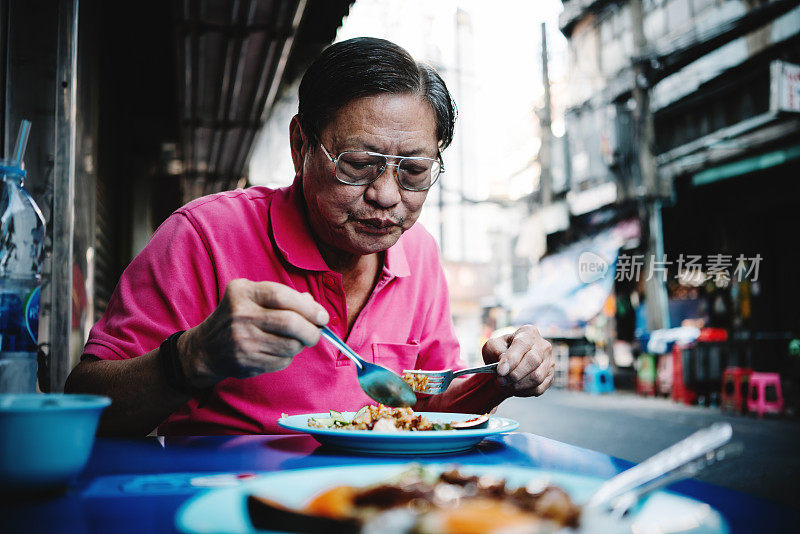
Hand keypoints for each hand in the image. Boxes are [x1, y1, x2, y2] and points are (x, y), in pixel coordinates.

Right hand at [178, 279, 328, 386]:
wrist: (205, 348)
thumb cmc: (238, 318)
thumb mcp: (253, 298)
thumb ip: (284, 297)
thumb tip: (315, 307)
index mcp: (242, 292)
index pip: (281, 296)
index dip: (308, 307)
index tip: (322, 316)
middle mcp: (240, 315)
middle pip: (289, 323)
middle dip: (311, 330)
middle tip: (317, 333)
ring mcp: (242, 340)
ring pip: (289, 345)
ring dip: (300, 345)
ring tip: (296, 341)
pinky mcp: (246, 362)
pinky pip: (282, 361)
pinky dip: (288, 357)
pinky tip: (278, 351)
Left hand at [482, 325, 552, 396]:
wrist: (507, 364)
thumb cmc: (500, 351)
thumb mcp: (492, 346)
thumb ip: (496, 350)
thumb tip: (503, 361)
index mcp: (528, 332)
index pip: (522, 344)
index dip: (512, 359)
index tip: (500, 371)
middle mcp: (543, 345)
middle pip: (533, 360)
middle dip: (514, 374)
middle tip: (500, 380)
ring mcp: (549, 362)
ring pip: (537, 377)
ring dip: (518, 385)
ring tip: (504, 385)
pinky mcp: (550, 377)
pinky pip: (538, 388)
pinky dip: (523, 391)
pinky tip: (513, 388)